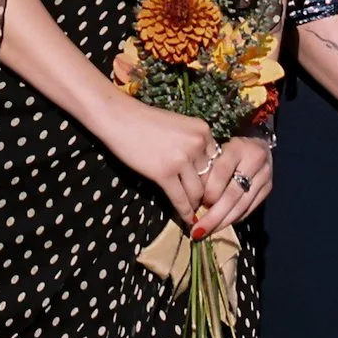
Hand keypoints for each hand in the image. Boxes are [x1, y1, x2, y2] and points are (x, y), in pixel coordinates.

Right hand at [90, 89, 214, 222]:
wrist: (120, 118)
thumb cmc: (146, 121)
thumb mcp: (179, 126)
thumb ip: (193, 144)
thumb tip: (200, 171)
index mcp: (203, 131)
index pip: (217, 162)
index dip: (214, 178)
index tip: (211, 189)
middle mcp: (197, 144)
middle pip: (210, 178)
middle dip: (207, 194)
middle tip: (204, 205)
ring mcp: (181, 159)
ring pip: (197, 191)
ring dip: (195, 204)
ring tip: (193, 211)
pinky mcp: (164, 173)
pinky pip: (180, 198)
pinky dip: (184, 212)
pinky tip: (187, 219)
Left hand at [194, 135, 274, 233]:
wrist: (259, 142)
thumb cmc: (229, 147)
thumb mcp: (217, 149)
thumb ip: (208, 168)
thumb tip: (192, 197)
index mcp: (238, 147)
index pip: (222, 172)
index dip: (209, 191)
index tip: (196, 205)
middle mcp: (255, 161)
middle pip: (233, 194)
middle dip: (214, 215)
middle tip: (198, 230)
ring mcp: (264, 176)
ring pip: (242, 204)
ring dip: (224, 221)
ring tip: (207, 232)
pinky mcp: (268, 188)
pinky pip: (250, 208)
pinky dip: (235, 218)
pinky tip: (222, 225)